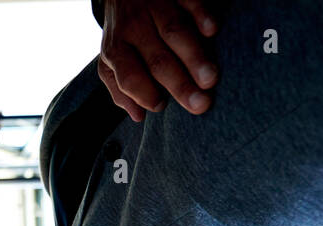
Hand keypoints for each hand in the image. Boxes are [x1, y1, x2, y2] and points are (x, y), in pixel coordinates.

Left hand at [98, 0, 219, 121]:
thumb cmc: (122, 35)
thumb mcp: (110, 62)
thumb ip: (120, 89)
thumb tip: (138, 116)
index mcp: (116, 50)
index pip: (128, 77)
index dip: (143, 93)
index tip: (162, 107)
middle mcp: (133, 28)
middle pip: (157, 59)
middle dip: (180, 83)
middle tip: (200, 103)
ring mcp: (153, 7)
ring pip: (174, 32)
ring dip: (194, 56)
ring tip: (211, 79)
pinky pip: (188, 1)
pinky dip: (201, 15)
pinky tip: (212, 31)